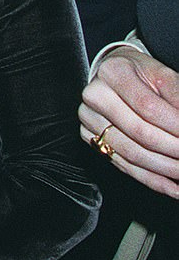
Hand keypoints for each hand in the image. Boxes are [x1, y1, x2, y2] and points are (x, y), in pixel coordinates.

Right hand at [79, 46, 178, 197]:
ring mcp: (89, 120)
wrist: (114, 75)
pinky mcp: (90, 140)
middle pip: (139, 132)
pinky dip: (152, 180)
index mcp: (113, 72)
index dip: (175, 126)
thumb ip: (177, 96)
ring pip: (132, 153)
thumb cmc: (139, 73)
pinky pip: (125, 166)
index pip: (148, 106)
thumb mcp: (161, 74)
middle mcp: (95, 96)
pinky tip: (173, 187)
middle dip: (173, 150)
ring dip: (165, 169)